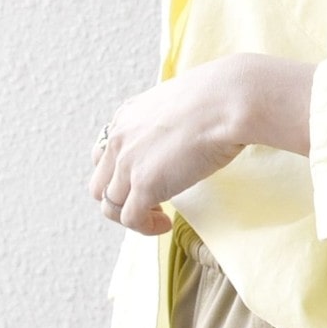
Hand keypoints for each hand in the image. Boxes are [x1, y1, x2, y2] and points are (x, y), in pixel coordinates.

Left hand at [88, 56, 246, 234]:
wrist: (226, 103)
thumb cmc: (217, 100)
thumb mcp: (177, 105)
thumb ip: (166, 123)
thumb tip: (180, 140)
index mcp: (126, 117)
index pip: (103, 155)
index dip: (118, 175)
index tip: (139, 181)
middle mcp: (119, 140)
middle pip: (99, 185)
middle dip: (120, 199)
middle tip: (148, 203)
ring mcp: (128, 164)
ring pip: (110, 206)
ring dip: (133, 217)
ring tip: (159, 217)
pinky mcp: (145, 185)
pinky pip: (131, 219)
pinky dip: (146, 227)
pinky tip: (166, 224)